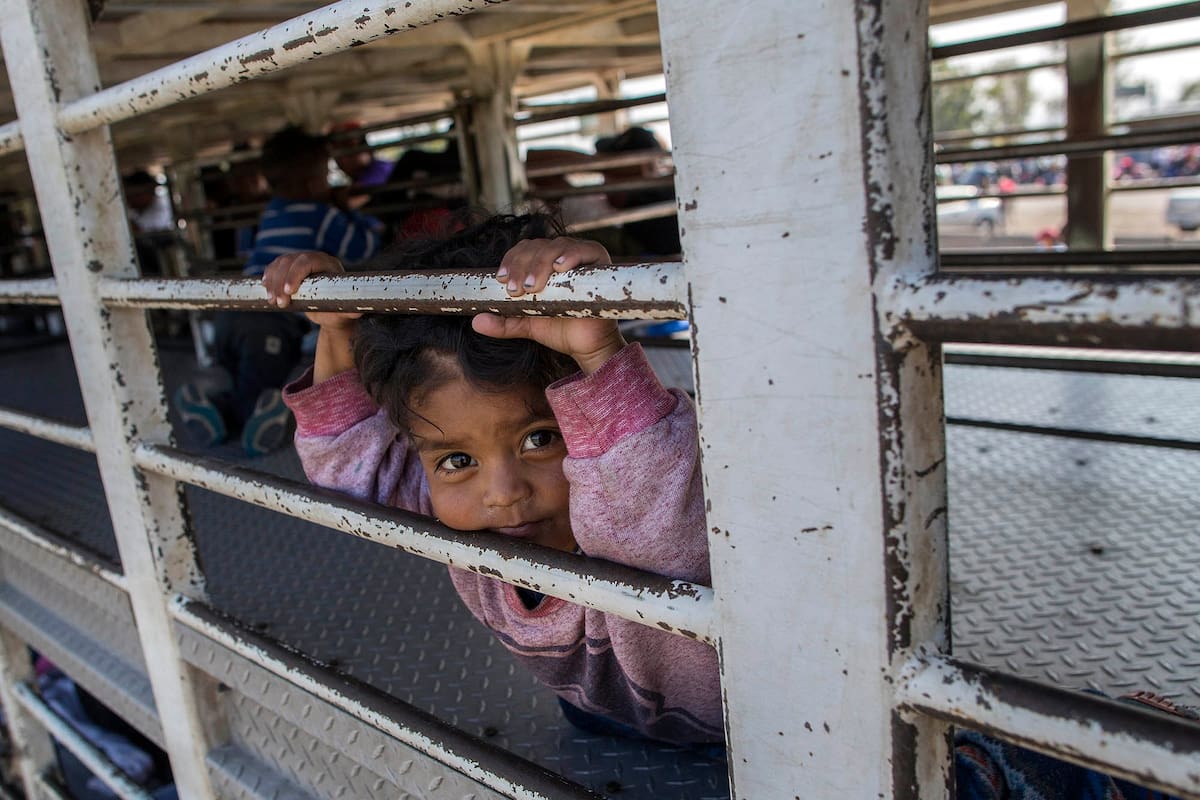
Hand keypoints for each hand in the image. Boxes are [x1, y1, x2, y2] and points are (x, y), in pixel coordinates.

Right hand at [261, 251, 360, 330]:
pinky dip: (269, 276)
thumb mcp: (343, 314)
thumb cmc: (338, 313)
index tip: (289, 292)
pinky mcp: (289, 267)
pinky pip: (275, 266)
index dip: (296, 273)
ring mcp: (300, 261)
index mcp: (329, 263)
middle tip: (279, 303)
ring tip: (272, 302)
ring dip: (273, 281)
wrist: (331, 314)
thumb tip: (357, 313)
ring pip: (280, 263)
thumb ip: (349, 312)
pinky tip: (265, 287)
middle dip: (281, 281)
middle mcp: (314, 258)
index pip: (309, 260)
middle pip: (291, 260)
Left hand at [473, 237, 624, 374]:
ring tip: (533, 286)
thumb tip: (476, 322)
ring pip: (557, 246)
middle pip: (538, 246)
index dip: (511, 260)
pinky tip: (560, 267)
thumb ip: (504, 322)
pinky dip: (572, 255)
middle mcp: (563, 256)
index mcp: (544, 264)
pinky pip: (586, 250)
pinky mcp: (601, 265)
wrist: (586, 347)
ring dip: (541, 263)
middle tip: (516, 290)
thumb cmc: (560, 330)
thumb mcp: (526, 324)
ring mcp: (582, 258)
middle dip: (523, 265)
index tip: (502, 280)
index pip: (524, 249)